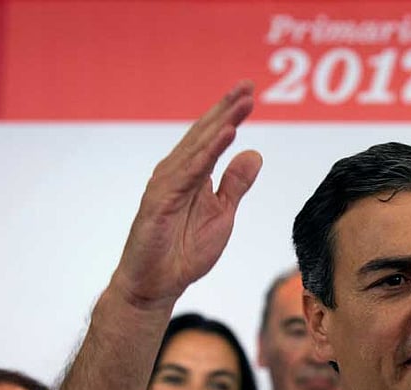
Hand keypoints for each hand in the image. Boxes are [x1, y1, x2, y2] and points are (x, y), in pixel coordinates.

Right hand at [112, 80, 262, 309]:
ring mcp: (166, 185)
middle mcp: (176, 172)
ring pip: (197, 148)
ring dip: (220, 123)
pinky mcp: (159, 202)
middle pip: (204, 134)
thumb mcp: (221, 215)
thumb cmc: (185, 251)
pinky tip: (225, 135)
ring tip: (241, 103)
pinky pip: (188, 173)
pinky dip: (207, 153)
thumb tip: (254, 153)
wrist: (157, 284)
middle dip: (226, 108)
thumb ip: (235, 185)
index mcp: (192, 174)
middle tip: (248, 85)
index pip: (213, 138)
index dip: (231, 115)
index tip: (250, 93)